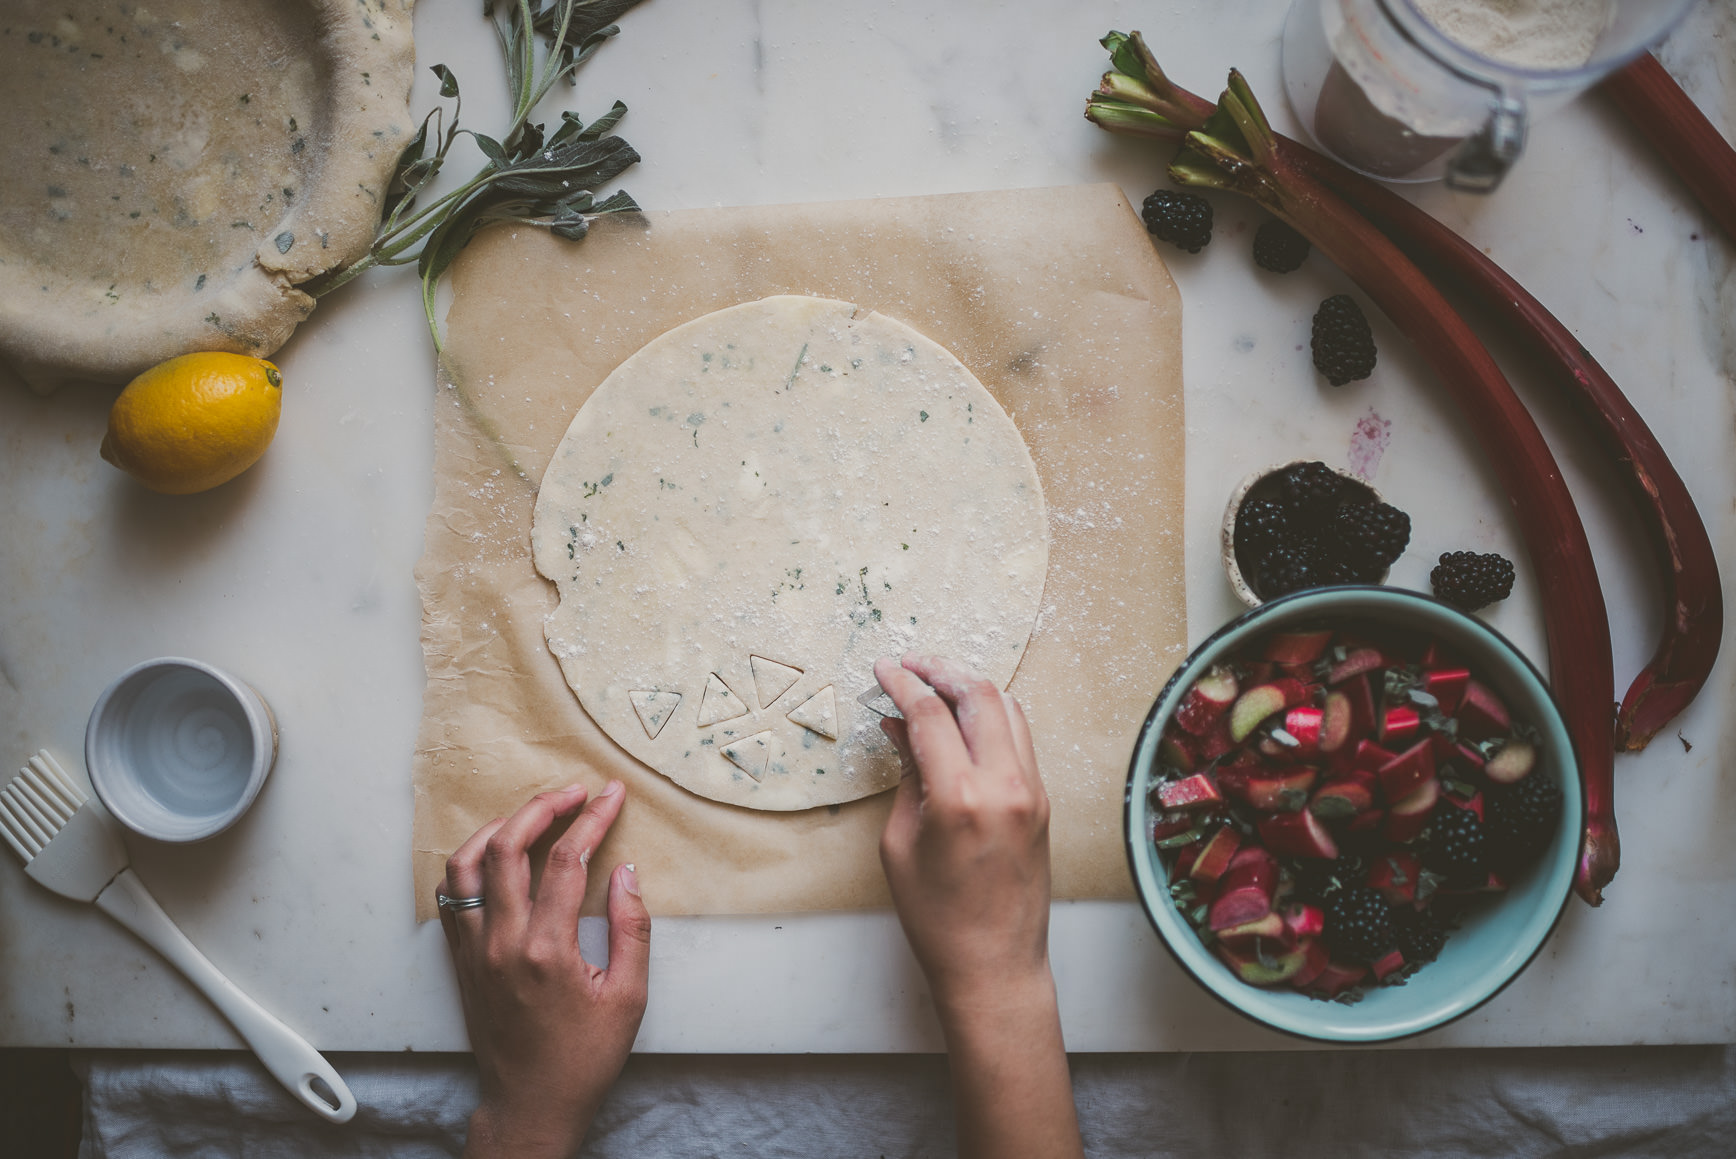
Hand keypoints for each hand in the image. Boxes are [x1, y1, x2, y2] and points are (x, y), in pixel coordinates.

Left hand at [438, 782, 650, 1158]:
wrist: (531, 1104)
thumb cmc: (583, 1058)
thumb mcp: (629, 997)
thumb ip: (631, 928)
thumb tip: (625, 872)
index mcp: (547, 950)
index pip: (566, 860)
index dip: (592, 818)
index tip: (612, 795)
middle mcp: (501, 943)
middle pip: (508, 846)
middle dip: (543, 806)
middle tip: (574, 793)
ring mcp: (474, 950)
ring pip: (466, 864)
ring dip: (498, 827)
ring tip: (532, 815)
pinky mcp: (460, 959)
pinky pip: (452, 895)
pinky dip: (471, 862)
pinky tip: (497, 854)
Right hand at [873, 653, 1052, 1017]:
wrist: (994, 964)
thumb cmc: (937, 918)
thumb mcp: (900, 844)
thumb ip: (905, 776)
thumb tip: (899, 727)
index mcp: (961, 798)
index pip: (930, 715)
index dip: (902, 683)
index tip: (883, 669)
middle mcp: (1004, 785)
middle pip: (978, 695)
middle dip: (941, 670)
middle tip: (910, 665)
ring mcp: (1031, 791)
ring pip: (1008, 708)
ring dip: (971, 687)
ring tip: (937, 684)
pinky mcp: (1043, 801)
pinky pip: (1022, 737)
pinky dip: (993, 715)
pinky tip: (967, 718)